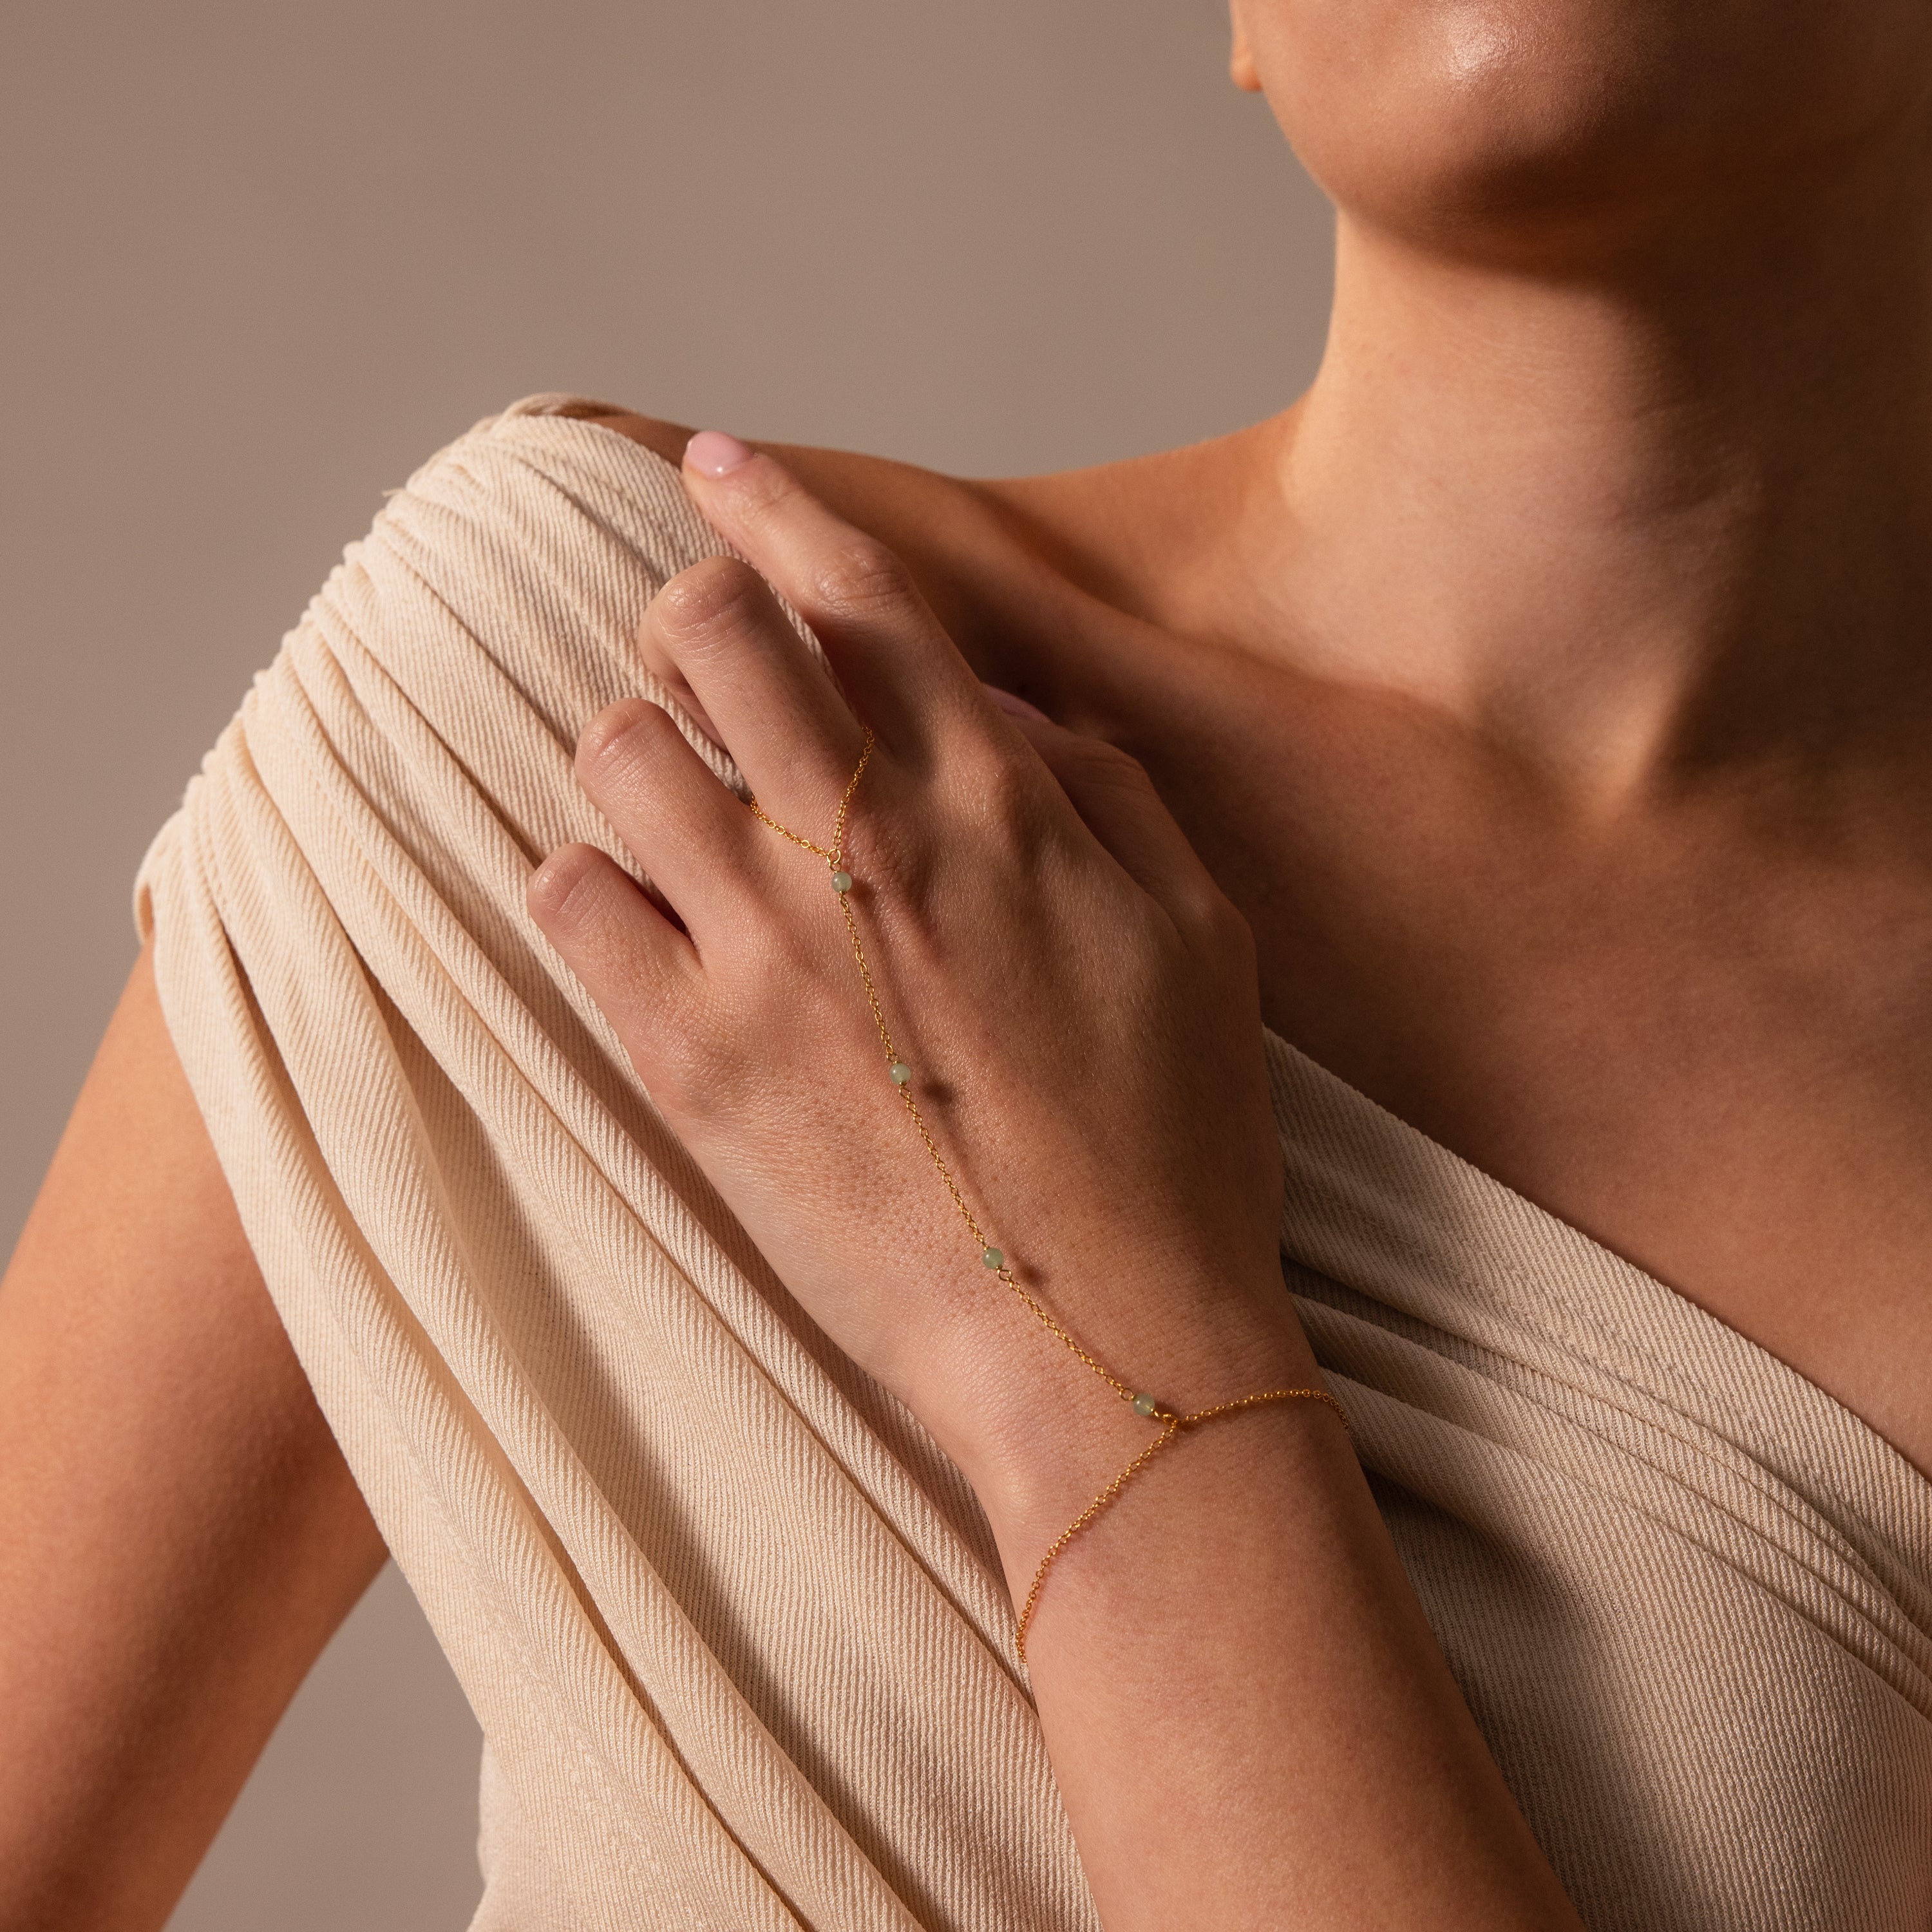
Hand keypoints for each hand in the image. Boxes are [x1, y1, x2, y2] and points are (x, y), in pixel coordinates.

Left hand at [527, 433, 1312, 1571]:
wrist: (1105, 1350)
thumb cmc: (1174, 1149)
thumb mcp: (1200, 937)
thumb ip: (1100, 792)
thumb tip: (998, 706)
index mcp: (999, 804)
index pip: (858, 593)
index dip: (773, 506)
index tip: (714, 465)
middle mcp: (868, 849)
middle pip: (712, 634)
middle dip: (691, 607)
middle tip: (700, 650)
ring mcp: (767, 952)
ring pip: (618, 752)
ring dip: (636, 750)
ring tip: (677, 807)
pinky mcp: (692, 1063)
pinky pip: (567, 899)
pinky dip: (586, 881)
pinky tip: (639, 915)